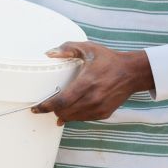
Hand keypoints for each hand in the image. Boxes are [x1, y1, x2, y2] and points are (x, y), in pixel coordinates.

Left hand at [32, 42, 153, 125]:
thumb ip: (67, 49)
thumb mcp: (88, 48)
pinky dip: (74, 116)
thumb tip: (49, 53)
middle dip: (52, 110)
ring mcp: (99, 107)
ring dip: (63, 114)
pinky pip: (83, 119)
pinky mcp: (104, 113)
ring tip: (56, 109)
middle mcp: (93, 98)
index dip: (46, 106)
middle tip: (44, 106)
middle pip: (65, 112)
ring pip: (73, 118)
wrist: (132, 72)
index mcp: (87, 82)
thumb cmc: (108, 59)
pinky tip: (69, 111)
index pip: (61, 101)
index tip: (35, 108)